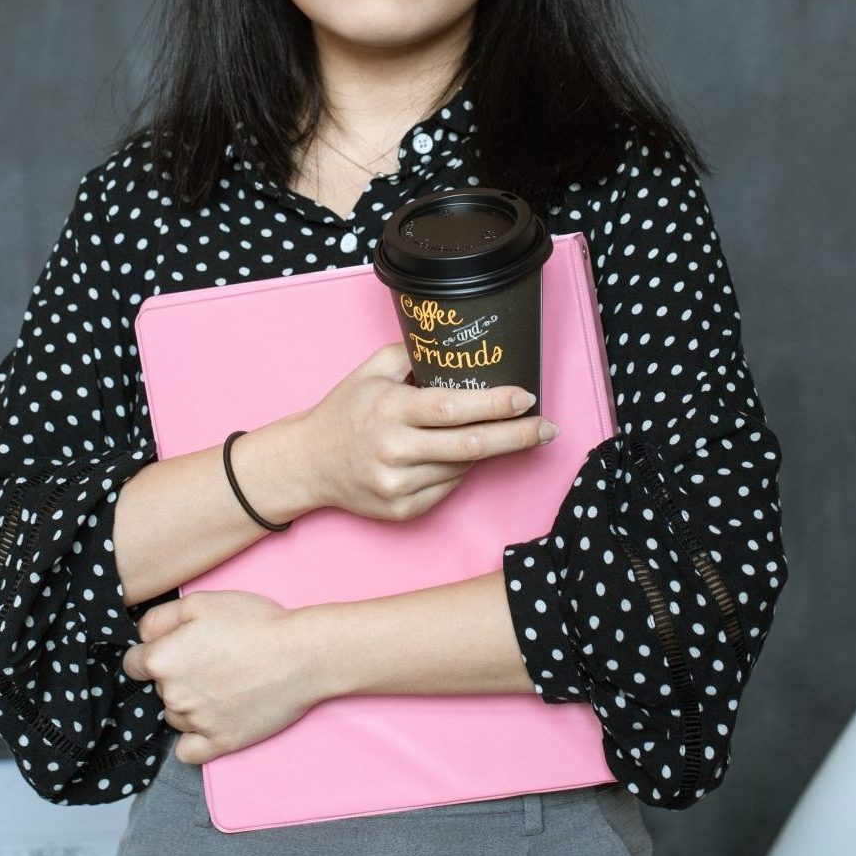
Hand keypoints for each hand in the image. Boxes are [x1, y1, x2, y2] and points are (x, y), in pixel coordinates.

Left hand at [121, 590, 322, 762]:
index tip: (175, 647)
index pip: (133, 664)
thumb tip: (141, 636)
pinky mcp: (220, 743)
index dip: (152, 652)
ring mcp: (196, 723)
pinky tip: (209, 721)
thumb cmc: (253, 622)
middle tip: (210, 659)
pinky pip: (187, 751)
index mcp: (163, 660)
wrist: (300, 655)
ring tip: (222, 682)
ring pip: (174, 715)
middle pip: (158, 689)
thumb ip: (159, 618)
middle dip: (176, 675)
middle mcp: (173, 695)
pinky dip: (193, 738)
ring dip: (188, 703)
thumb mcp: (201, 602)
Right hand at [300, 340, 555, 522]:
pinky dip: (461, 470)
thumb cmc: (345, 411)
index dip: (495, 404)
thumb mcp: (372, 370)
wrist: (308, 464)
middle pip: (472, 446)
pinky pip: (448, 488)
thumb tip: (458, 344)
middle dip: (518, 436)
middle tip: (548, 427)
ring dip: (489, 451)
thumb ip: (413, 352)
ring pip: (463, 468)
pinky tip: (460, 456)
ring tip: (505, 434)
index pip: (453, 407)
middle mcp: (395, 451)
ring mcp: (398, 486)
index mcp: (390, 410)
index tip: (526, 397)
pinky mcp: (403, 510)